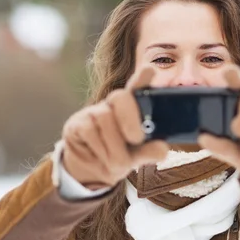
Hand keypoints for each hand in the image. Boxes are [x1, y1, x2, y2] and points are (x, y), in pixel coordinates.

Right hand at [62, 67, 169, 188]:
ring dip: (115, 147)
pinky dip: (101, 149)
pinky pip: (90, 130)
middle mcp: (113, 105)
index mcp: (134, 108)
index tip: (149, 70)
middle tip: (137, 139)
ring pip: (105, 119)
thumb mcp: (137, 157)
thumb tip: (162, 149)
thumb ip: (149, 151)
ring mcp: (93, 112)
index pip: (138, 87)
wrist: (91, 169)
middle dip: (130, 118)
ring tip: (118, 161)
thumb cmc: (120, 156)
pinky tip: (102, 157)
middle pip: (121, 97)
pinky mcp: (77, 123)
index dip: (143, 77)